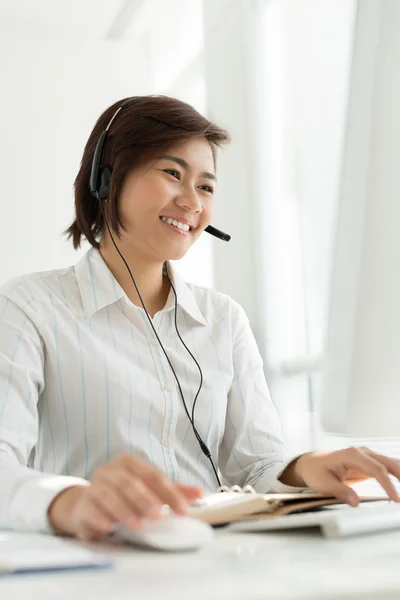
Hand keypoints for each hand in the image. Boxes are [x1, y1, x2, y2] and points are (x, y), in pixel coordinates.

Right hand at [48, 453, 201, 539]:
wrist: (87, 505)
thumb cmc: (123, 495)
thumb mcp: (148, 490)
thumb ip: (173, 491)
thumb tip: (199, 492)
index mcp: (129, 463)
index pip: (152, 475)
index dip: (169, 492)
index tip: (182, 510)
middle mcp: (110, 471)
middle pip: (129, 482)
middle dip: (145, 499)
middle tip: (158, 515)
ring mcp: (94, 486)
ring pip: (109, 495)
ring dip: (124, 510)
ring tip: (138, 525)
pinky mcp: (82, 505)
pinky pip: (90, 509)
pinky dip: (100, 517)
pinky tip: (109, 527)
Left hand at [280, 447, 399, 505]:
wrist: (311, 464)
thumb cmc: (316, 471)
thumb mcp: (324, 483)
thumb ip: (340, 491)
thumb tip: (355, 502)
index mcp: (351, 455)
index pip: (376, 469)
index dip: (388, 484)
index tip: (396, 499)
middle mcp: (362, 453)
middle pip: (388, 463)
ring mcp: (367, 456)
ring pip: (391, 463)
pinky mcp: (369, 463)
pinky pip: (387, 468)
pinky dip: (397, 475)